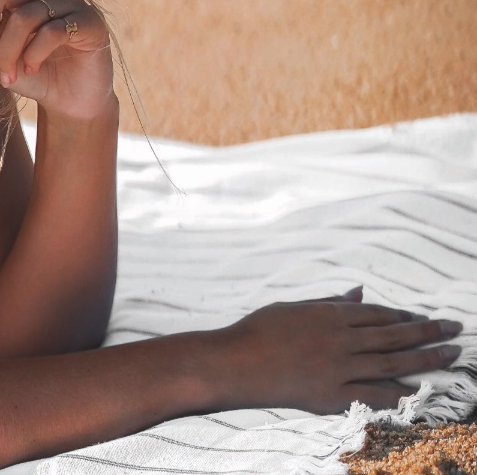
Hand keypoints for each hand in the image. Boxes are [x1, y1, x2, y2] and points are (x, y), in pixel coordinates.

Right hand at [217, 288, 463, 413]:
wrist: (233, 363)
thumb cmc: (256, 331)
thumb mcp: (291, 307)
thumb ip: (327, 301)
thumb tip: (359, 292)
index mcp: (329, 314)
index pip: (378, 314)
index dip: (404, 316)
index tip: (424, 318)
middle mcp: (341, 339)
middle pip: (395, 335)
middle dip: (429, 332)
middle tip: (456, 329)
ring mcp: (339, 368)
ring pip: (393, 361)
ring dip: (426, 358)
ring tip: (451, 354)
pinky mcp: (332, 394)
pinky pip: (374, 394)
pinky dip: (400, 392)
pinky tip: (420, 390)